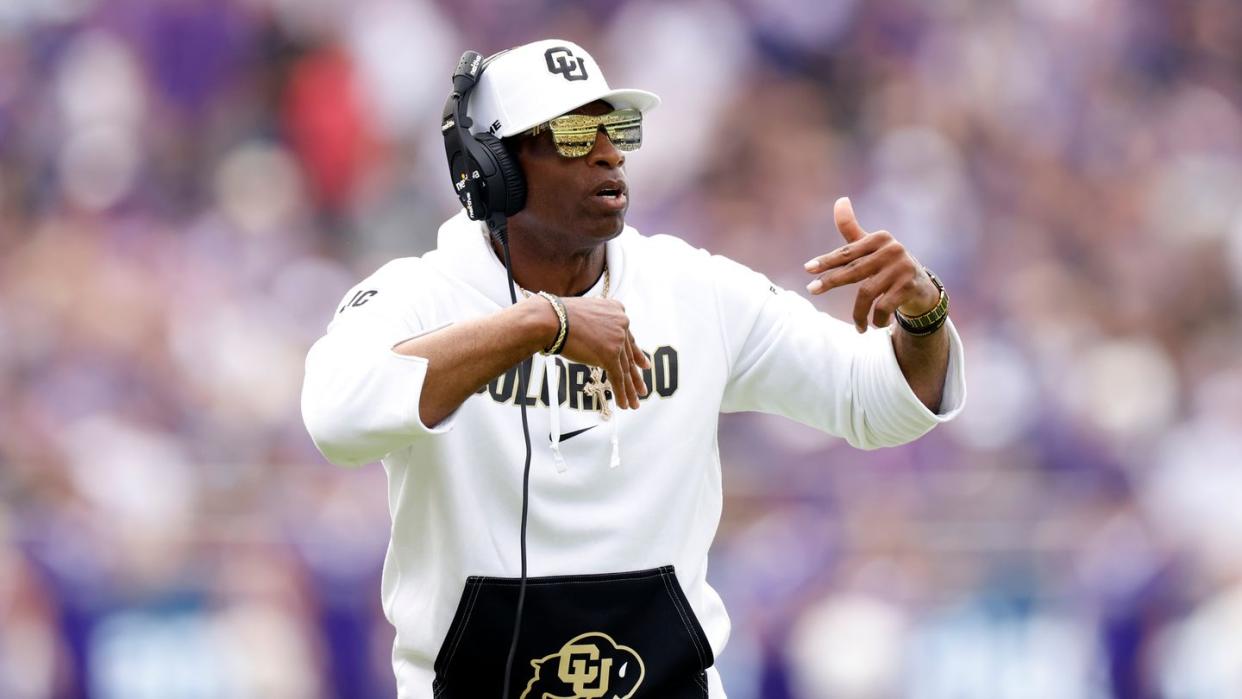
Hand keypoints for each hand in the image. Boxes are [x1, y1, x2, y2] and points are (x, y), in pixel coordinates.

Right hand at [557, 297, 649, 409]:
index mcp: (617, 310)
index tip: (644, 365)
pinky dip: (621, 393)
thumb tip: (594, 341)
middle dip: (635, 376)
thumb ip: (596, 326)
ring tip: (634, 404)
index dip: (637, 355)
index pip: (628, 338)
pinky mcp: (610, 354)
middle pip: (628, 355)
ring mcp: (617, 339)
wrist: (552, 319)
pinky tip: (624, 405)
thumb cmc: (558, 317)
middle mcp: (621, 323)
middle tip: (642, 389)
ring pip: (625, 369)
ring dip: (630, 390)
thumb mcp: (584, 315)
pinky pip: (618, 377)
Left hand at [803, 197, 939, 332]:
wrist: (923, 288)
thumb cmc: (889, 265)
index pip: (848, 251)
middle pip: (854, 270)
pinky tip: (875, 326)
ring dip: (858, 313)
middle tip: (811, 289)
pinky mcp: (910, 286)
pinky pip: (883, 307)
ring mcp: (902, 268)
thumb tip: (840, 200)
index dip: (827, 260)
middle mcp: (892, 250)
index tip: (807, 269)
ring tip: (858, 326)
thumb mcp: (871, 247)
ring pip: (867, 293)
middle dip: (831, 281)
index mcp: (880, 238)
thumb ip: (852, 229)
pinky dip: (877, 319)